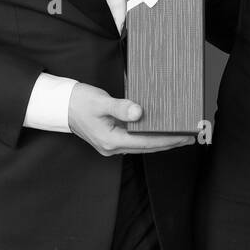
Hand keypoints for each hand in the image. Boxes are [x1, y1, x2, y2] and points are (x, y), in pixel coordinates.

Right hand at [67, 83, 195, 155]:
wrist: (60, 106)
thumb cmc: (78, 102)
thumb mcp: (100, 102)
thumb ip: (120, 107)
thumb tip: (139, 112)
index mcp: (110, 140)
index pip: (146, 142)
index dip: (167, 139)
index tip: (184, 136)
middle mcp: (112, 146)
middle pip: (147, 147)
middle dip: (169, 142)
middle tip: (190, 136)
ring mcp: (111, 144)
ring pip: (142, 145)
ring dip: (160, 141)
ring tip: (179, 135)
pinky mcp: (111, 139)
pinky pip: (135, 141)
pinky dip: (149, 137)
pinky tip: (158, 130)